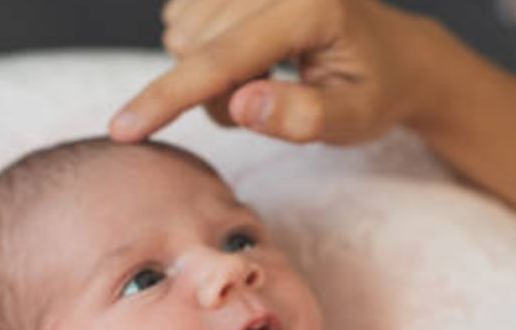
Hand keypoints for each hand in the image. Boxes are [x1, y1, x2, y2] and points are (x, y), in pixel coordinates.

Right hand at [110, 0, 437, 143]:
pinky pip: (185, 18)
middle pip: (195, 45)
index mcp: (310, 7)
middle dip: (214, 92)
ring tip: (265, 80)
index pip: (224, 57)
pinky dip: (208, 50)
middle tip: (269, 103)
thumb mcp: (355, 120)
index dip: (168, 97)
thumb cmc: (375, 92)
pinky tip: (250, 57)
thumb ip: (304, 116)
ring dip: (211, 73)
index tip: (122, 130)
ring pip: (183, 32)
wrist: (394, 54)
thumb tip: (242, 104)